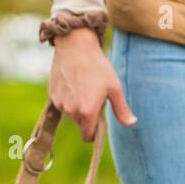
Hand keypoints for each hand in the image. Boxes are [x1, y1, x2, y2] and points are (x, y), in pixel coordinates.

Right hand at [47, 26, 136, 140]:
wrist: (75, 47)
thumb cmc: (98, 67)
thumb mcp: (114, 87)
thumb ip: (121, 109)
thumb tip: (132, 124)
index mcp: (88, 111)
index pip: (88, 136)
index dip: (95, 132)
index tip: (99, 122)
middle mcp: (71, 111)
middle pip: (80, 124)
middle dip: (86, 116)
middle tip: (93, 96)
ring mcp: (60, 104)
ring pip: (70, 114)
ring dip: (76, 107)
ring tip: (83, 87)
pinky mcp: (52, 96)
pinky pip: (61, 104)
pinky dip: (67, 98)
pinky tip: (73, 83)